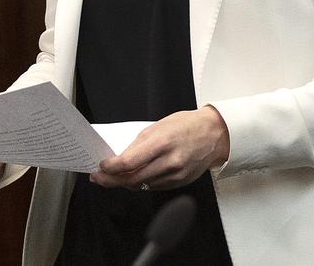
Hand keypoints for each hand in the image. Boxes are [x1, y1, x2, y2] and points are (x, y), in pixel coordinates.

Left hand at [90, 105, 229, 190]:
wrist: (214, 134)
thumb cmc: (187, 125)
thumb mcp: (160, 125)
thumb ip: (140, 143)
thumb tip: (121, 157)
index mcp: (161, 142)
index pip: (128, 162)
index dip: (110, 168)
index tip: (101, 167)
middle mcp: (168, 162)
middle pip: (131, 179)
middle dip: (111, 180)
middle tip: (99, 178)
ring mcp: (175, 175)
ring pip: (141, 186)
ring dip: (124, 183)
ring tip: (114, 177)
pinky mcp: (179, 183)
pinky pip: (153, 187)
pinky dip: (141, 183)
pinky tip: (135, 177)